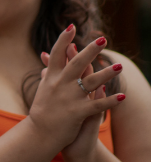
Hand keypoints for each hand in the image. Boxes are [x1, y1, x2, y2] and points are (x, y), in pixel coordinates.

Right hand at [28, 25, 123, 152]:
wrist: (39, 134)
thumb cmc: (42, 111)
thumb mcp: (43, 90)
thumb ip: (47, 75)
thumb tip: (47, 62)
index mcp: (51, 78)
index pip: (56, 54)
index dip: (63, 40)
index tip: (70, 27)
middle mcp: (59, 85)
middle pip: (76, 64)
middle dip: (90, 51)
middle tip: (102, 39)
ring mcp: (69, 98)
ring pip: (91, 83)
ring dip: (106, 74)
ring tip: (119, 67)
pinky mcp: (77, 113)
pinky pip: (97, 105)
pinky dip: (110, 101)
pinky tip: (122, 97)